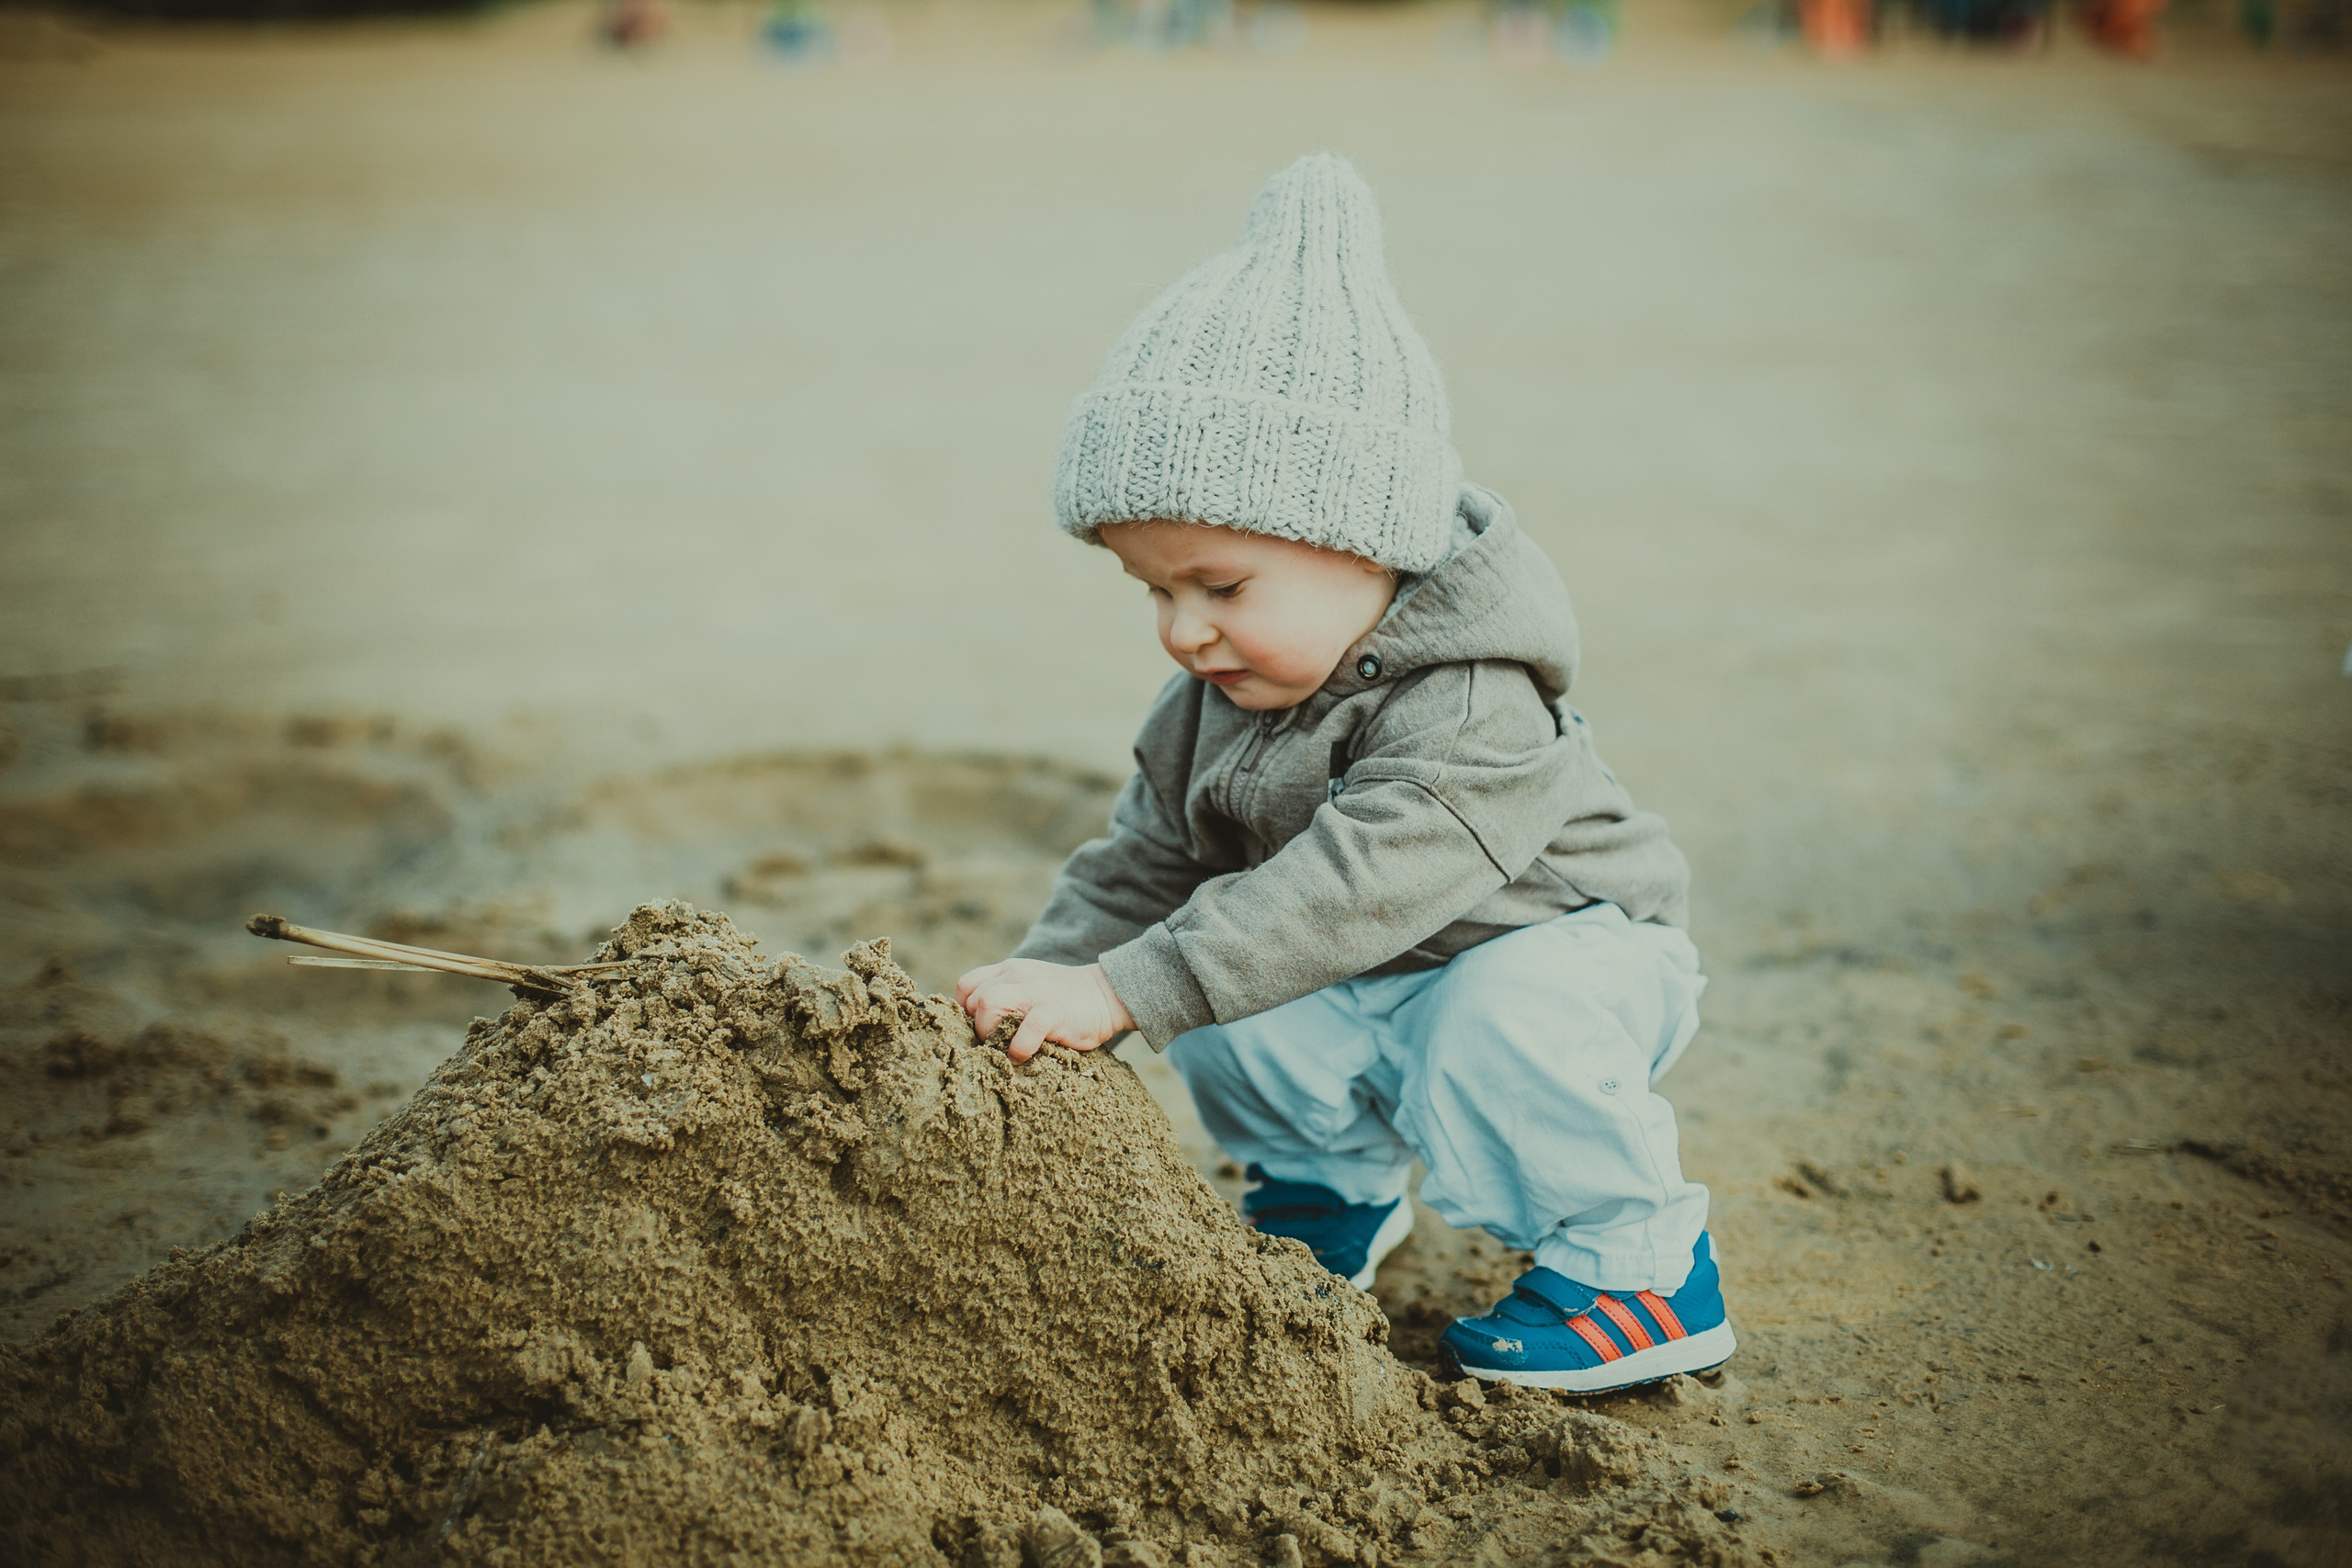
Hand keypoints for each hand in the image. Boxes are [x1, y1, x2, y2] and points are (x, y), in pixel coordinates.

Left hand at [955, 959, 1134, 1062]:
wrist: (1106, 994)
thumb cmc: (1063, 999)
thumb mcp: (1029, 987)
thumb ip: (1006, 996)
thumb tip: (977, 1026)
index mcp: (1009, 971)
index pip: (967, 985)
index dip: (965, 1012)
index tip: (978, 1030)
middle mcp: (1017, 976)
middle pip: (976, 999)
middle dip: (979, 1028)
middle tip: (995, 1044)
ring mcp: (1035, 992)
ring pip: (989, 1004)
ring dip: (992, 1034)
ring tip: (1005, 1049)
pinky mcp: (1054, 1011)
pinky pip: (1026, 1028)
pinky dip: (1019, 1047)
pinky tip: (1023, 1056)